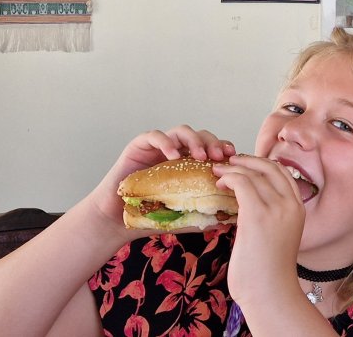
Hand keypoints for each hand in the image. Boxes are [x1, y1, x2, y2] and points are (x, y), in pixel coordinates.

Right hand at [83, 125, 236, 237]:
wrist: (118, 221)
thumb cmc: (151, 216)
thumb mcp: (183, 216)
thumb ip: (204, 214)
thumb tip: (230, 220)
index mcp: (189, 164)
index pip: (212, 148)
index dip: (224, 149)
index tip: (234, 158)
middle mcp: (176, 152)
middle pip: (201, 135)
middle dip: (213, 143)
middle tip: (219, 156)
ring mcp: (158, 147)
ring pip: (181, 131)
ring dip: (194, 140)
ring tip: (200, 156)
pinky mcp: (138, 146)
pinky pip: (154, 136)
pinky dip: (165, 142)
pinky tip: (172, 155)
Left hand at [214, 155, 304, 307]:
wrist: (270, 293)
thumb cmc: (268, 273)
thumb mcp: (276, 237)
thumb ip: (269, 218)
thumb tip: (246, 208)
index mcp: (298, 209)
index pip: (282, 174)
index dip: (262, 164)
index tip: (244, 166)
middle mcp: (290, 204)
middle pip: (270, 167)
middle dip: (247, 161)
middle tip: (229, 163)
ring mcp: (276, 208)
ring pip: (254, 173)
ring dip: (233, 168)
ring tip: (218, 171)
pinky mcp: (257, 214)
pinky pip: (242, 182)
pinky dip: (229, 177)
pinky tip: (220, 183)